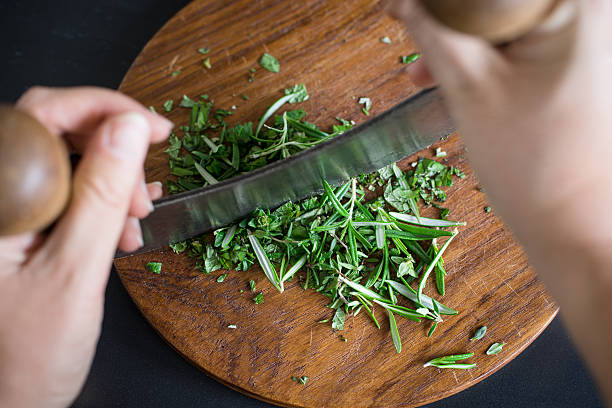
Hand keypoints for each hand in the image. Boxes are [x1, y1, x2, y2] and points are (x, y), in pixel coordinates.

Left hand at [0, 87, 170, 407]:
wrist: (9, 403)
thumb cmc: (26, 355)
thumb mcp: (74, 272)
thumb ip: (101, 196)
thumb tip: (129, 128)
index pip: (42, 115)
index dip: (104, 108)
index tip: (155, 127)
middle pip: (57, 133)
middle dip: (115, 151)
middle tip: (150, 183)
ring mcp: (12, 211)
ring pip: (70, 163)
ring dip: (115, 183)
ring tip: (138, 222)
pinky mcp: (27, 227)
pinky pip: (71, 193)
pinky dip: (106, 204)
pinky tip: (126, 227)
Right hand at [391, 0, 611, 402]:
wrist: (576, 224)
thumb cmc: (534, 163)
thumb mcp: (466, 85)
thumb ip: (429, 29)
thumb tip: (403, 1)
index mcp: (576, 3)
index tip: (403, 8)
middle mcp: (591, 14)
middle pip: (496, 1)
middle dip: (449, 17)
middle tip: (409, 28)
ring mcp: (586, 42)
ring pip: (504, 21)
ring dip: (461, 40)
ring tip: (422, 70)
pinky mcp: (577, 66)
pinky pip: (519, 45)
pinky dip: (484, 57)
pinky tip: (452, 78)